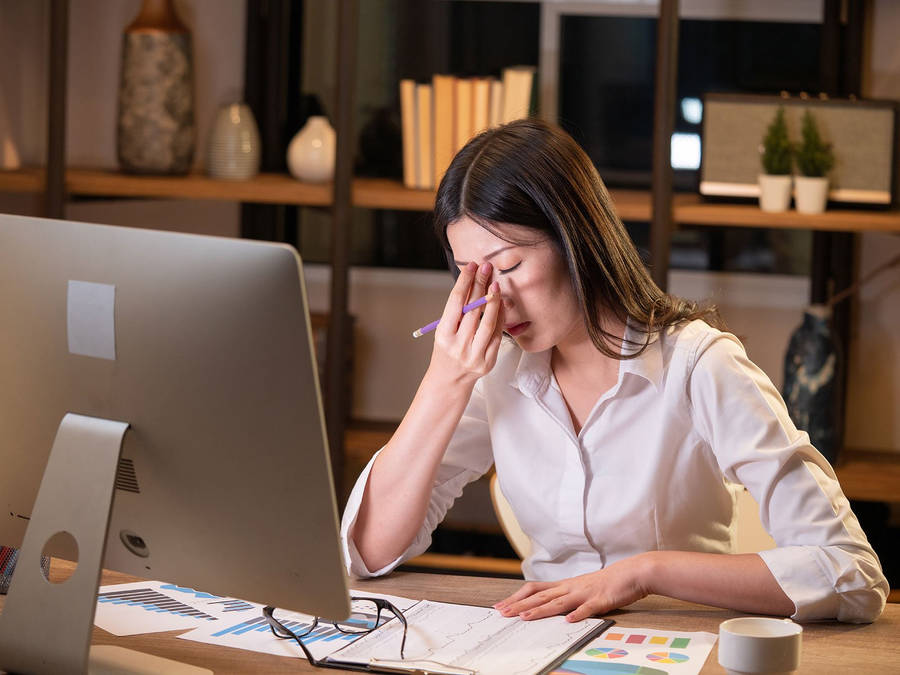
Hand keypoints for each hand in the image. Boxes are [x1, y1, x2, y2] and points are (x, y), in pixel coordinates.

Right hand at [428, 261, 503, 384]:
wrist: (449, 380)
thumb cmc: (446, 350)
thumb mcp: (444, 330)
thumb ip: (458, 311)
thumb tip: (473, 282)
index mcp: (443, 335)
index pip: (456, 302)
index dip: (465, 281)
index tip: (471, 266)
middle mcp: (458, 345)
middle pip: (473, 310)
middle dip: (480, 285)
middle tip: (486, 268)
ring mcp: (474, 355)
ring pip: (488, 322)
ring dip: (493, 301)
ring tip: (495, 284)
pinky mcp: (488, 361)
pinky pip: (497, 335)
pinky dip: (499, 318)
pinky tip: (500, 305)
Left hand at [493, 555, 652, 621]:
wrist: (632, 573)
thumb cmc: (607, 582)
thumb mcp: (581, 588)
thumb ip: (566, 596)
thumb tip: (549, 606)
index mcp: (565, 585)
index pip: (535, 589)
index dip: (517, 597)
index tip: (501, 605)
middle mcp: (571, 587)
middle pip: (540, 596)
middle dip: (519, 605)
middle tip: (502, 613)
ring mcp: (585, 593)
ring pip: (559, 602)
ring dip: (541, 610)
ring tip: (525, 617)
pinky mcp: (601, 599)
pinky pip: (588, 607)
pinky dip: (578, 614)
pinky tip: (569, 620)